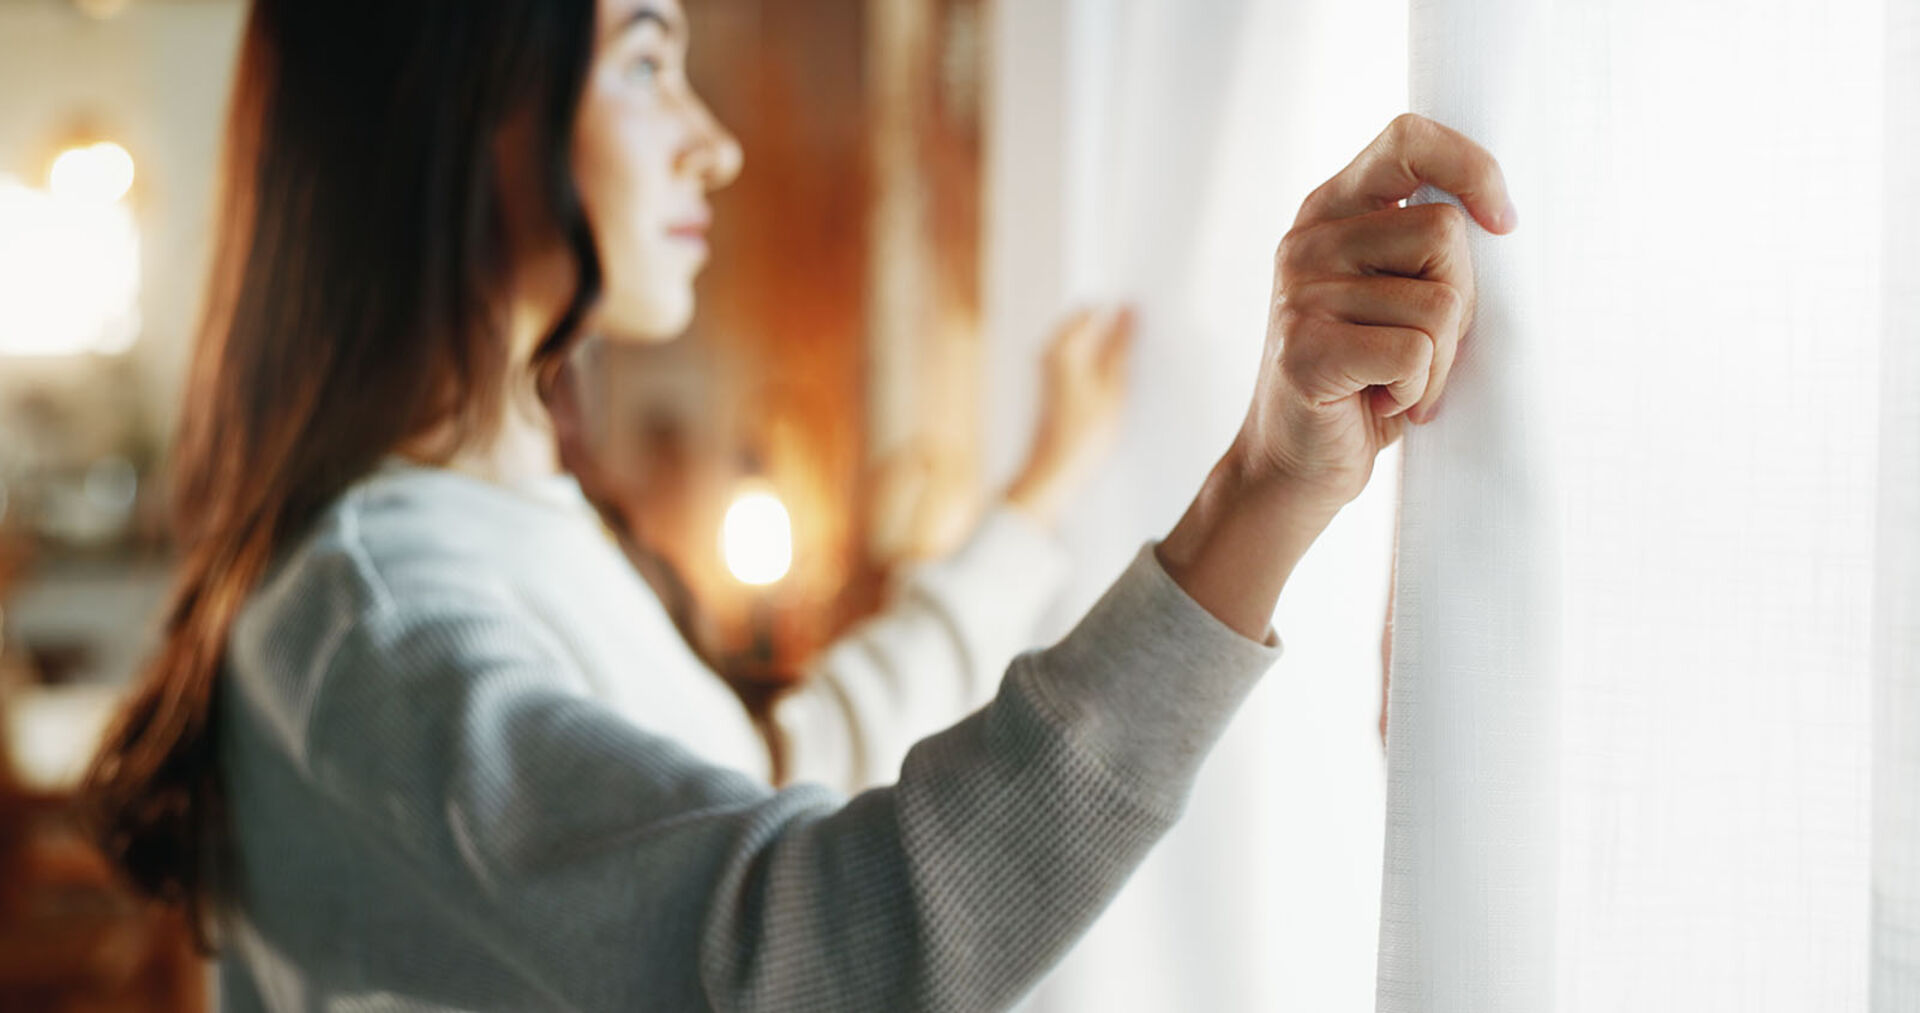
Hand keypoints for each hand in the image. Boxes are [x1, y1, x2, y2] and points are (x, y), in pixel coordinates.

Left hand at [1003, 305, 1136, 526]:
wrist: (1052, 475)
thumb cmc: (1082, 436)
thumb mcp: (1113, 387)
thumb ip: (1121, 345)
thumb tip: (1129, 309)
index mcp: (1062, 345)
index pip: (1093, 308)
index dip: (1118, 309)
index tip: (1143, 314)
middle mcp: (1050, 353)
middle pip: (1088, 325)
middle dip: (1114, 328)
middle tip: (1144, 340)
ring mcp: (1050, 371)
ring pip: (1086, 346)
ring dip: (1109, 350)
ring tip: (1133, 368)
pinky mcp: (1054, 389)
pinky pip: (1082, 364)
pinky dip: (1100, 367)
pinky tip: (1117, 386)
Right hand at [1158, 114, 1515, 642]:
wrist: (1296, 465)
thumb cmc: (1366, 378)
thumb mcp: (1395, 293)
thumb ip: (1426, 246)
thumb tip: (1503, 218)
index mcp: (1330, 210)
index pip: (1408, 140)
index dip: (1471, 167)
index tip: (1502, 223)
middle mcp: (1307, 241)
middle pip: (1445, 232)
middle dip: (1461, 302)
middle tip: (1423, 348)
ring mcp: (1300, 295)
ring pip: (1439, 303)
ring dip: (1439, 360)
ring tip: (1396, 381)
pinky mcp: (1306, 351)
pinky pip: (1415, 353)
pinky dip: (1417, 391)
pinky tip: (1380, 402)